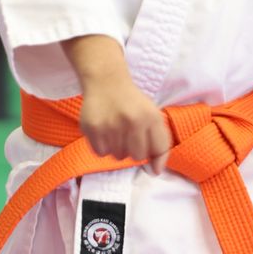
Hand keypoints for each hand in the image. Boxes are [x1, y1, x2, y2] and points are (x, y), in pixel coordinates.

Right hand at [66, 37, 173, 171]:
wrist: (106, 81)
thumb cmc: (132, 102)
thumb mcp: (152, 114)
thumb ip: (158, 141)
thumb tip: (156, 171)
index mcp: (151, 117)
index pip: (159, 149)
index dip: (157, 160)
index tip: (152, 165)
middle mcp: (132, 122)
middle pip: (137, 156)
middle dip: (135, 151)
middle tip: (130, 137)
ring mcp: (111, 126)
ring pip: (118, 156)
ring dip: (118, 148)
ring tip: (116, 132)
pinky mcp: (93, 129)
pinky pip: (101, 153)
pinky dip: (103, 147)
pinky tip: (105, 132)